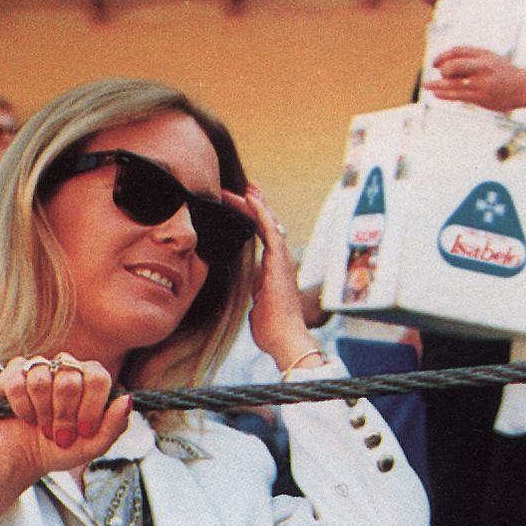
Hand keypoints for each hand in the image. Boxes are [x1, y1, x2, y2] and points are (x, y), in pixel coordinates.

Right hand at [0, 354, 131, 516]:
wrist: (25, 460)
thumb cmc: (62, 449)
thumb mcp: (94, 445)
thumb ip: (115, 424)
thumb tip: (127, 399)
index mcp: (89, 380)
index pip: (98, 376)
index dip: (92, 406)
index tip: (84, 430)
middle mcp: (64, 368)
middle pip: (69, 379)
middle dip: (65, 415)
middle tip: (61, 434)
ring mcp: (37, 369)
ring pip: (41, 378)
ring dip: (43, 412)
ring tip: (43, 427)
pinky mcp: (10, 375)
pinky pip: (16, 380)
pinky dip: (22, 406)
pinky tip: (26, 418)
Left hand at [229, 185, 321, 371]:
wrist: (284, 338)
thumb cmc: (272, 328)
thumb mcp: (257, 302)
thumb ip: (254, 288)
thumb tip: (248, 287)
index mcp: (275, 268)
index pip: (264, 235)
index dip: (252, 218)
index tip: (240, 205)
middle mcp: (282, 259)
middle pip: (268, 224)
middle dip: (254, 205)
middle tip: (242, 189)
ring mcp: (282, 258)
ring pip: (269, 221)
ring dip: (255, 203)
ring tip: (244, 188)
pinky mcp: (279, 260)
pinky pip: (271, 228)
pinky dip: (260, 211)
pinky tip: (250, 198)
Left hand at [426, 47, 525, 111]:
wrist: (524, 88)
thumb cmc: (503, 72)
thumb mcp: (489, 58)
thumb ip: (470, 58)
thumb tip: (446, 64)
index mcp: (484, 55)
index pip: (458, 51)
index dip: (443, 56)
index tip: (434, 63)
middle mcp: (483, 68)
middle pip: (455, 64)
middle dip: (442, 68)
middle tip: (435, 71)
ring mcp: (482, 84)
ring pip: (454, 83)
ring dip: (437, 85)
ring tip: (426, 86)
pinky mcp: (481, 98)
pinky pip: (459, 96)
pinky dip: (446, 95)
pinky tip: (437, 95)